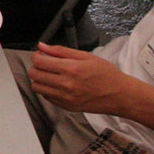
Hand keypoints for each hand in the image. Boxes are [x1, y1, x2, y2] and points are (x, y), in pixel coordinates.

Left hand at [25, 45, 141, 116]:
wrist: (119, 95)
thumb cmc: (106, 74)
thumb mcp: (86, 56)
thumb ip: (61, 51)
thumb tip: (43, 46)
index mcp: (71, 69)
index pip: (39, 62)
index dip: (36, 56)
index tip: (40, 54)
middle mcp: (66, 84)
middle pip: (35, 75)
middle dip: (36, 66)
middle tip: (45, 64)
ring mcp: (65, 98)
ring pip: (37, 87)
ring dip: (39, 79)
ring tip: (50, 75)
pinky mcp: (66, 106)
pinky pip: (46, 97)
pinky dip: (47, 89)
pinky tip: (57, 84)